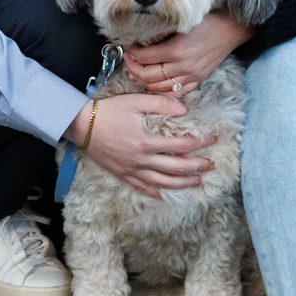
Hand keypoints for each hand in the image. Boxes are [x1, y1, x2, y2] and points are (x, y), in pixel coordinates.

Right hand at [66, 92, 217, 197]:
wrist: (82, 125)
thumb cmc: (109, 111)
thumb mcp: (136, 101)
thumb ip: (162, 104)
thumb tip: (185, 109)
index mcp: (147, 141)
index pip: (181, 145)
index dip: (200, 142)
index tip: (213, 138)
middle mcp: (142, 160)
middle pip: (176, 168)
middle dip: (197, 167)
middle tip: (211, 165)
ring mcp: (132, 170)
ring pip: (162, 182)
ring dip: (182, 183)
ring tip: (197, 182)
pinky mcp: (122, 174)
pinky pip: (142, 187)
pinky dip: (155, 192)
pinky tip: (165, 194)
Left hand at [123, 12, 252, 97]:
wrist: (231, 29)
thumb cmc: (207, 21)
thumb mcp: (182, 23)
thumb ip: (162, 33)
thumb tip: (142, 41)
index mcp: (177, 50)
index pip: (145, 58)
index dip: (132, 53)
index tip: (129, 48)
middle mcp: (183, 66)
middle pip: (148, 76)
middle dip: (133, 68)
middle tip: (129, 60)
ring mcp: (191, 76)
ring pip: (158, 87)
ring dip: (144, 82)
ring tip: (137, 73)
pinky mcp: (198, 80)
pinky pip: (175, 93)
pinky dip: (161, 92)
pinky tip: (154, 85)